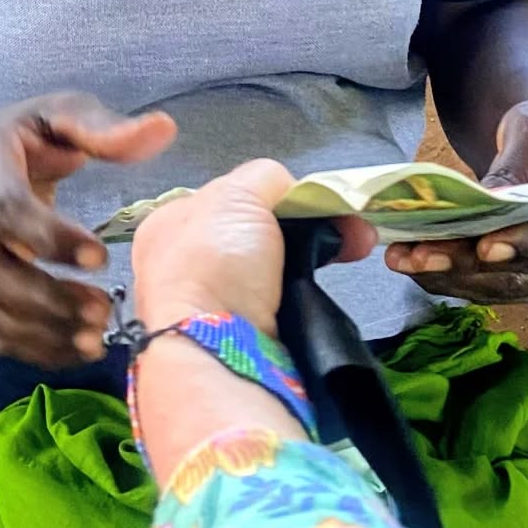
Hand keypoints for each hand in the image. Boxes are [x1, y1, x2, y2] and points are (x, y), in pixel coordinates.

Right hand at [0, 92, 175, 364]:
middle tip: (102, 310)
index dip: (51, 238)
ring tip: (94, 339)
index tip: (101, 258)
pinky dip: (29, 348)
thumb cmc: (29, 136)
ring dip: (37, 331)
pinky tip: (75, 350)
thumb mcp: (61, 114)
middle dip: (44, 297)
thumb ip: (104, 128)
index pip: (5, 208)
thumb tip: (163, 130)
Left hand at [132, 160, 374, 335]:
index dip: (276, 195)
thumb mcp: (237, 194)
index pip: (232, 197)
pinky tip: (331, 279)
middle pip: (261, 230)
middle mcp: (189, 264)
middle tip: (351, 227)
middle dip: (310, 223)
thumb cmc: (214, 263)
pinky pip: (288, 297)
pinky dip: (311, 286)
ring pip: (280, 263)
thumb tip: (291, 191)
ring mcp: (218, 302)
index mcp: (171, 225)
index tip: (313, 200)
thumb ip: (266, 178)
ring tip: (356, 247)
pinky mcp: (248, 334)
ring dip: (319, 252)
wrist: (217, 349)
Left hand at [385, 97, 527, 304]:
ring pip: (509, 286)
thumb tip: (490, 199)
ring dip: (454, 276)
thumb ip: (518, 164)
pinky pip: (496, 290)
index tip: (485, 248)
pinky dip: (454, 279)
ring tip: (405, 257)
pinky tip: (416, 264)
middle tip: (420, 253)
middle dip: (473, 264)